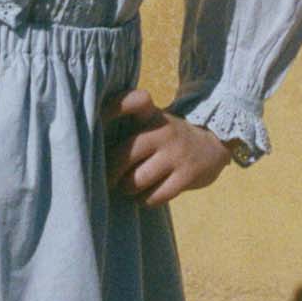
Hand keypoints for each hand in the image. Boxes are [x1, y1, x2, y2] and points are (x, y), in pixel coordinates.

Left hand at [102, 87, 235, 204]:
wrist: (212, 144)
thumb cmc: (166, 137)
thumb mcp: (151, 120)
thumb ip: (126, 123)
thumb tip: (89, 148)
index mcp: (151, 115)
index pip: (134, 101)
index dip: (115, 107)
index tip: (99, 117)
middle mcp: (163, 131)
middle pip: (124, 155)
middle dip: (110, 173)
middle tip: (108, 179)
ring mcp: (176, 153)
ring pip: (137, 180)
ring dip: (128, 189)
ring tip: (128, 188)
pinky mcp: (187, 175)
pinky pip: (156, 195)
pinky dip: (145, 200)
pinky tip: (145, 196)